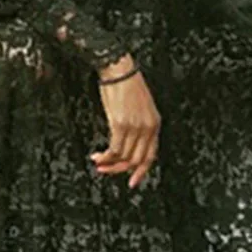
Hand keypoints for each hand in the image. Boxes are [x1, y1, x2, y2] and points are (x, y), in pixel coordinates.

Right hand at [90, 55, 160, 189]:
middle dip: (120, 170)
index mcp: (155, 123)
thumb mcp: (139, 108)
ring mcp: (135, 127)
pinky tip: (97, 156)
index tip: (132, 181)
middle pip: (137, 159)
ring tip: (98, 162)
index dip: (141, 171)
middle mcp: (148, 128)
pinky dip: (105, 156)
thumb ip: (138, 126)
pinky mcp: (121, 124)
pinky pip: (114, 149)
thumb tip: (127, 144)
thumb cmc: (126, 84)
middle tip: (106, 172)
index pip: (151, 155)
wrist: (119, 69)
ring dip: (109, 163)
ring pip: (124, 157)